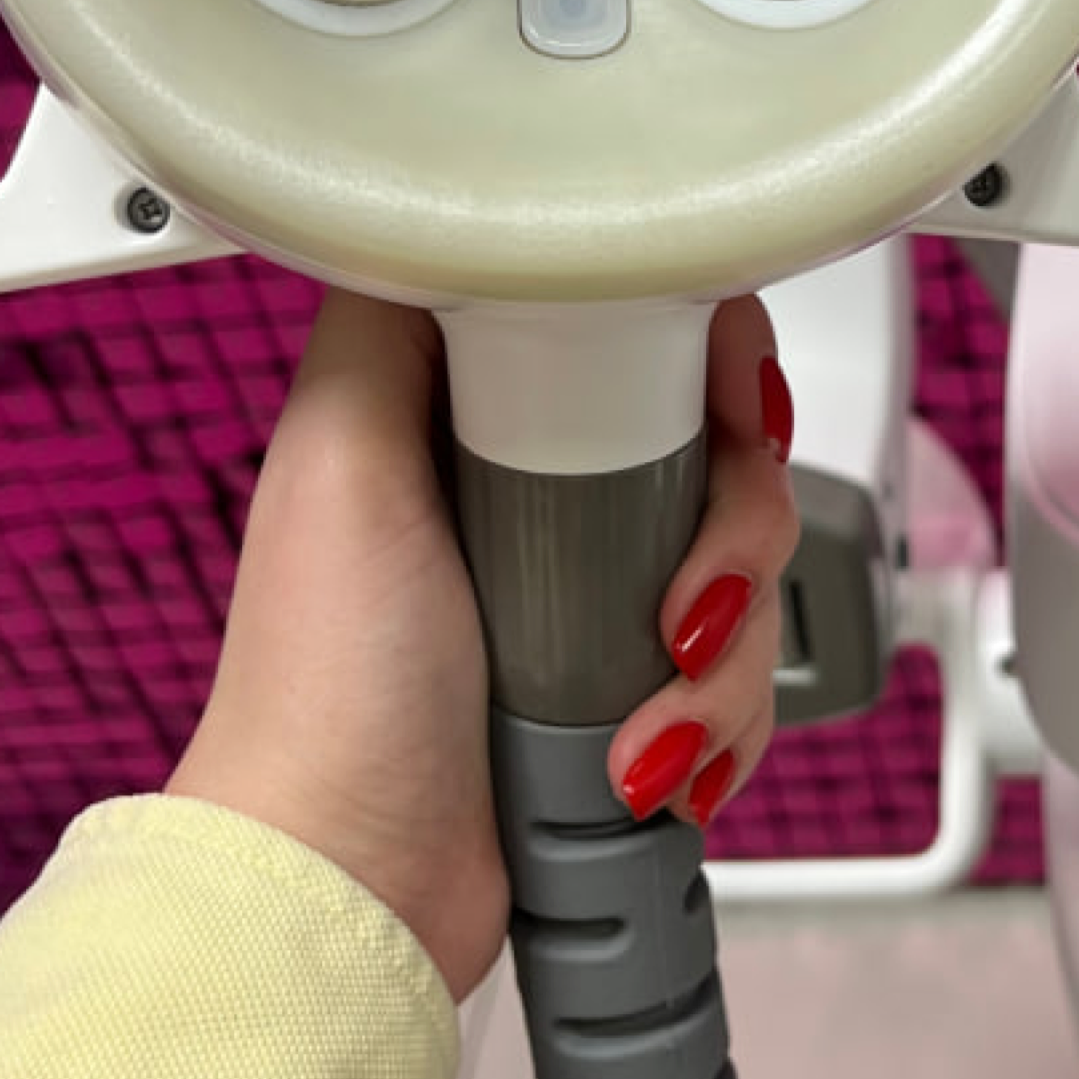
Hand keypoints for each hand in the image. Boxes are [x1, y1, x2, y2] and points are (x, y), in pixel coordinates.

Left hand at [167, 290, 799, 1002]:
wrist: (353, 879)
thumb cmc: (325, 685)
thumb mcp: (341, 446)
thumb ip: (396, 306)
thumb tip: (464, 198)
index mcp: (478, 412)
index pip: (646, 328)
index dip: (709, 358)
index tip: (727, 403)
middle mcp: (544, 494)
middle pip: (728, 455)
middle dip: (735, 535)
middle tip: (683, 598)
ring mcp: (595, 599)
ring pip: (753, 575)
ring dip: (727, 655)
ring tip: (648, 712)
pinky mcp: (634, 695)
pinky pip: (745, 683)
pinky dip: (719, 727)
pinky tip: (651, 758)